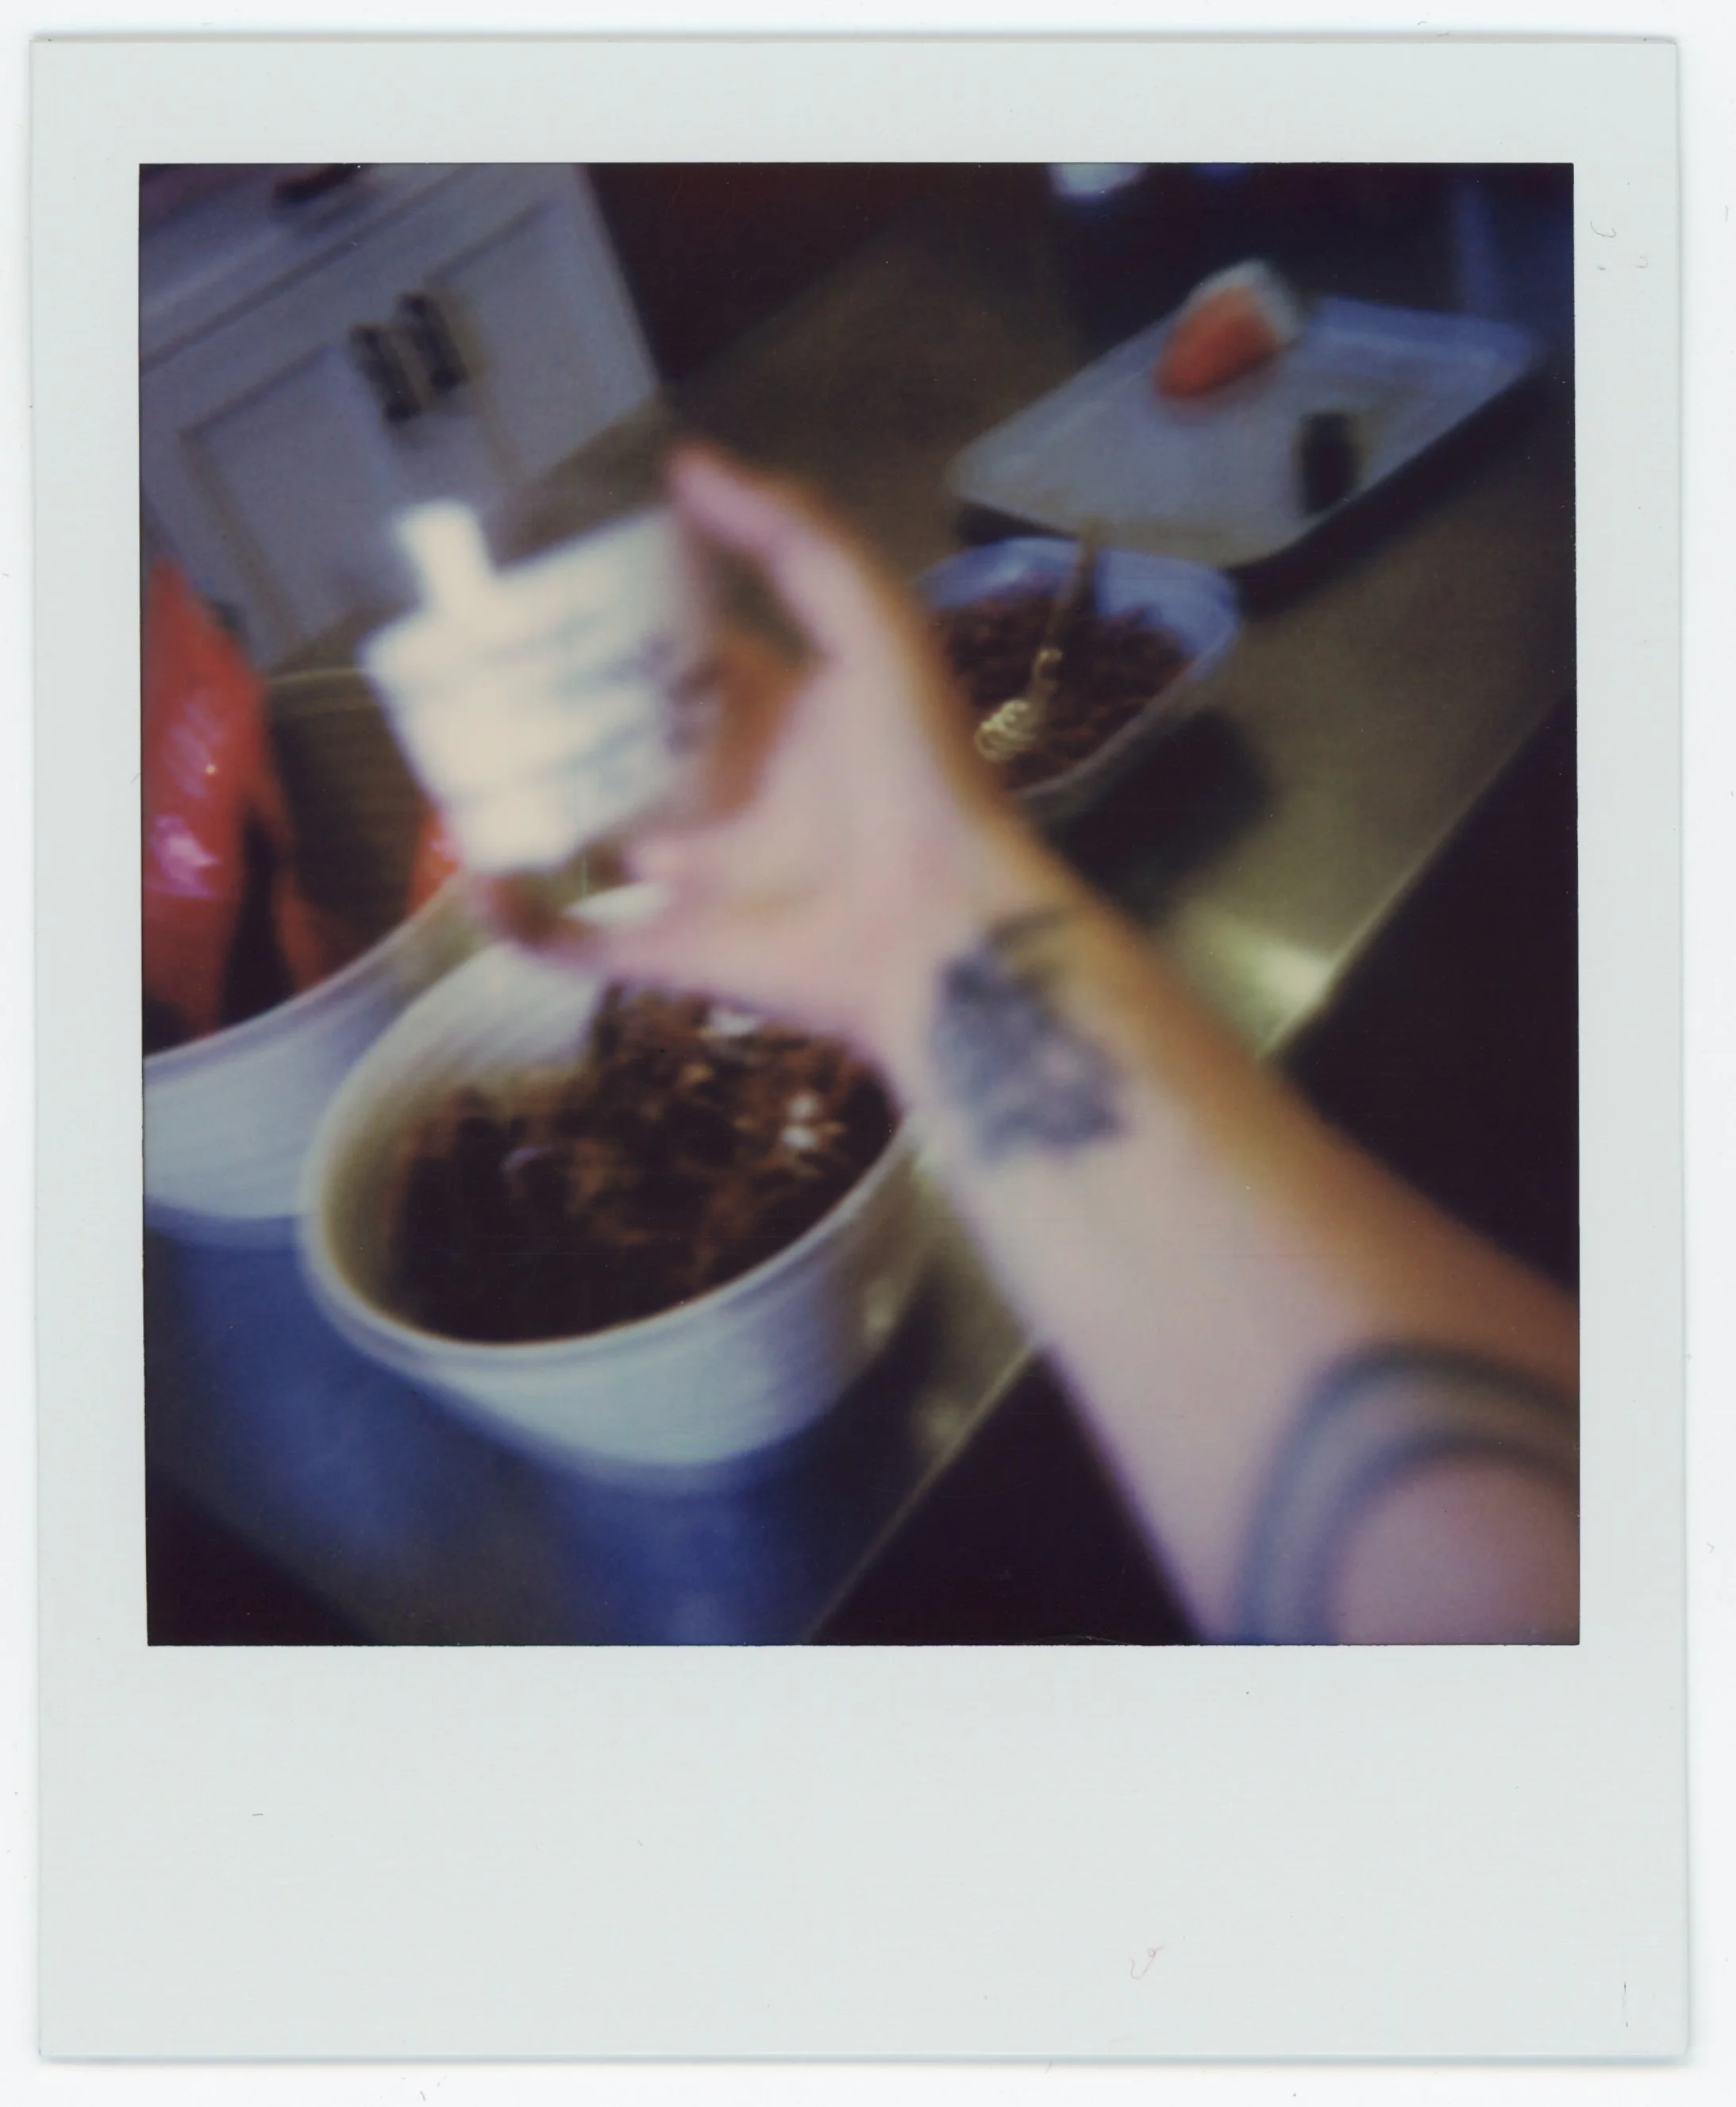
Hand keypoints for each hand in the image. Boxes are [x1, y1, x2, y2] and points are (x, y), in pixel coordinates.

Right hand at [491, 445, 1043, 1063]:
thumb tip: (685, 464)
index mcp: (777, 718)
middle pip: (624, 745)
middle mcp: (731, 794)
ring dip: (522, 807)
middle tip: (474, 673)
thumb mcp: (871, 627)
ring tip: (449, 762)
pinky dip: (518, 920)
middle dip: (556, 714)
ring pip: (589, 835)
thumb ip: (793, 540)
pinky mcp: (673, 950)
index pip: (684, 662)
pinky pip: (576, 941)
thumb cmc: (917, 771)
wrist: (943, 924)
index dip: (624, 628)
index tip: (546, 592)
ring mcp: (697, 877)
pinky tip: (476, 880)